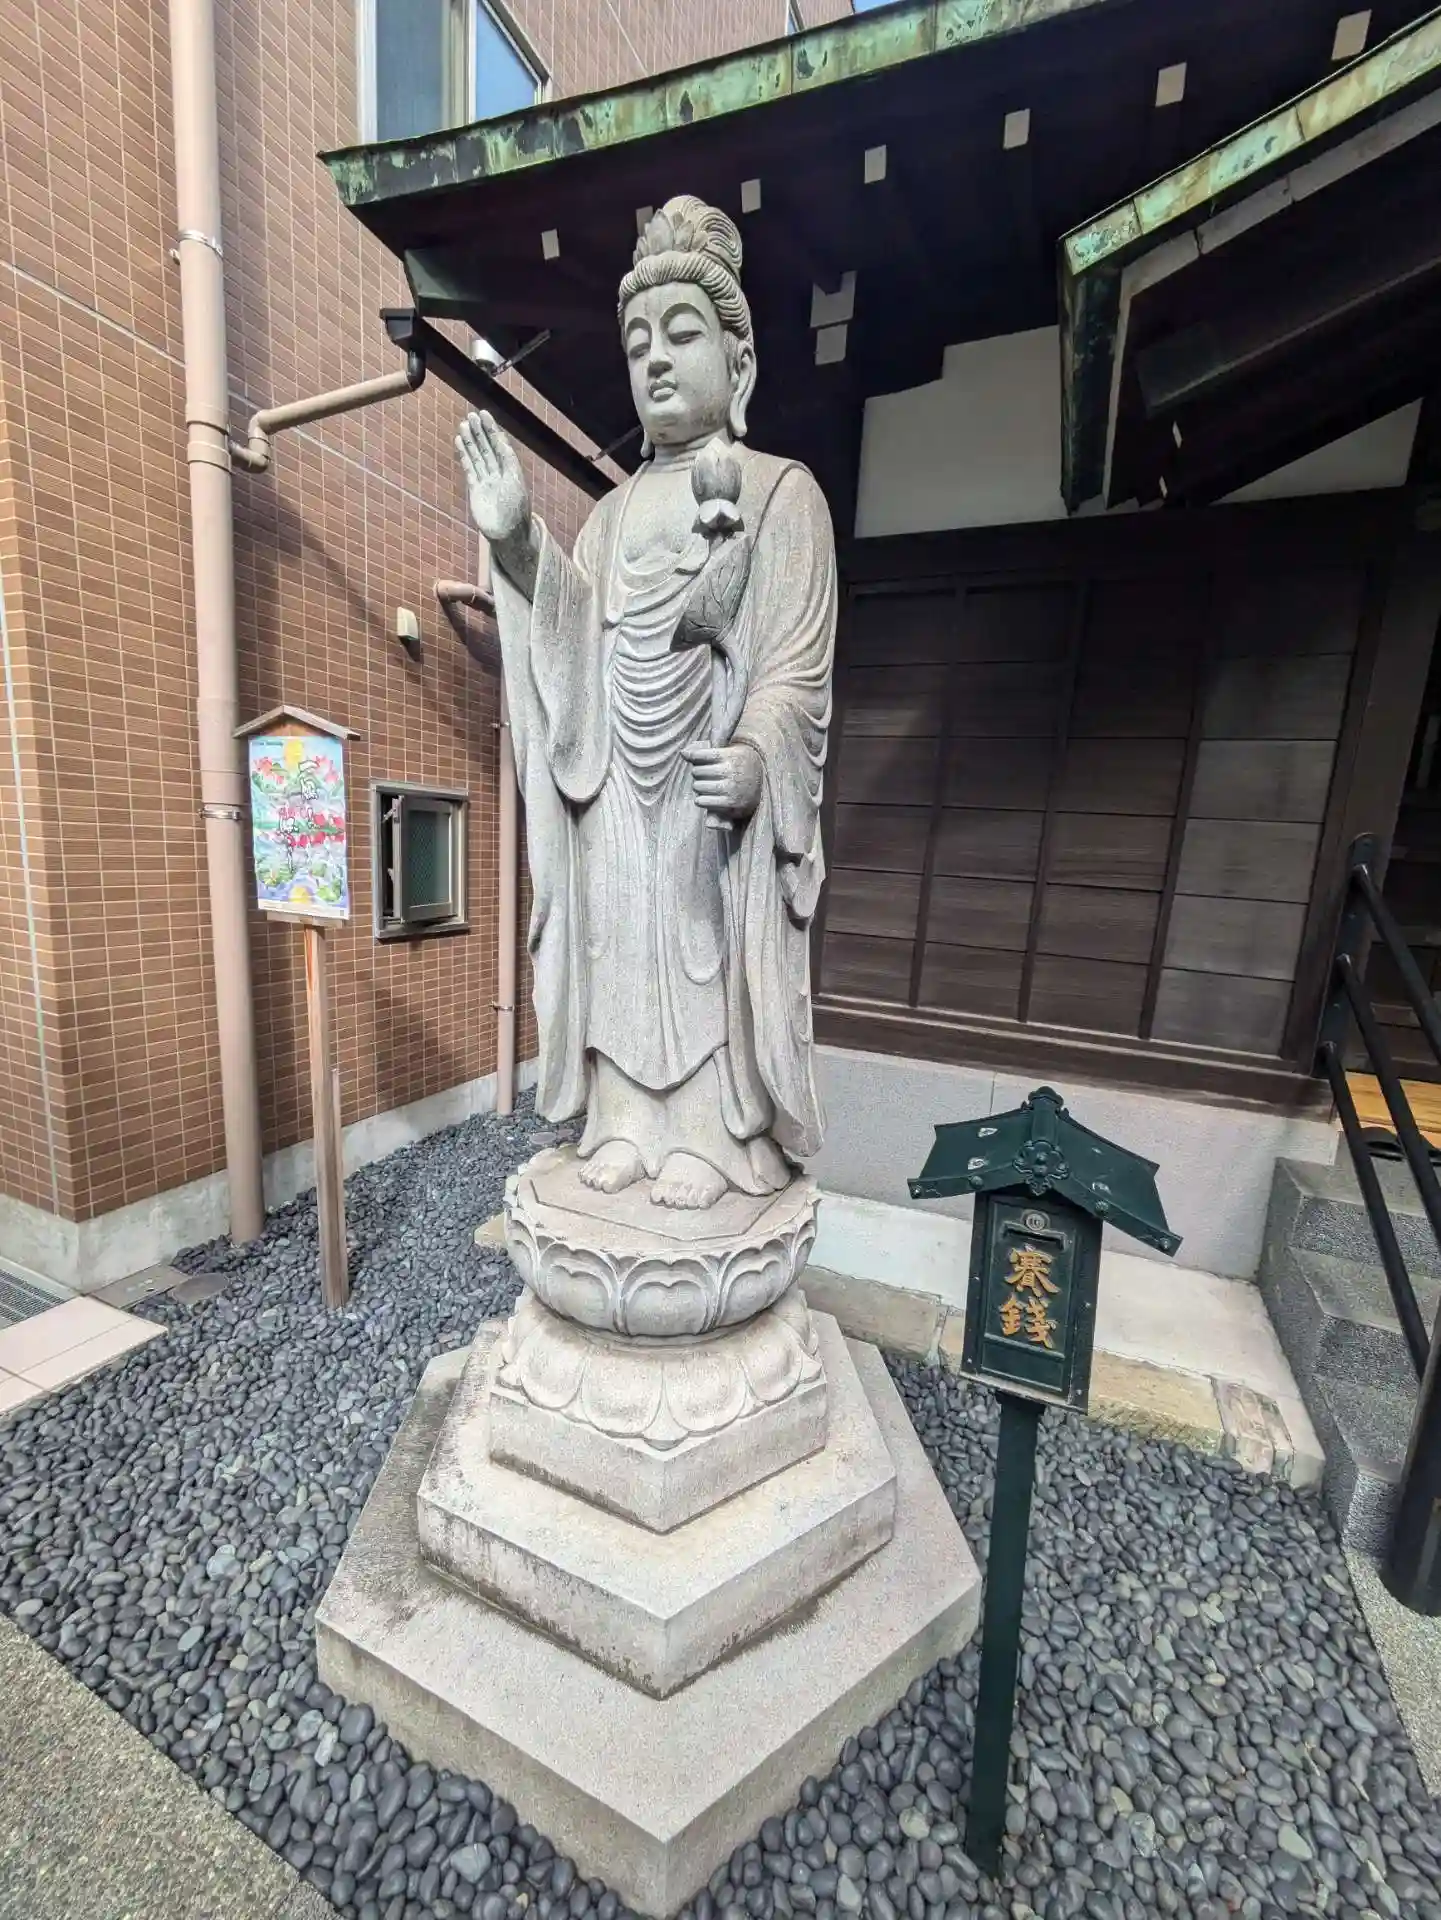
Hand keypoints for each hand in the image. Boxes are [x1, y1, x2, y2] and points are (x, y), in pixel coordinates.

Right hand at [456, 410, 532, 549]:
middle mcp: (499, 474)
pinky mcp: (475, 490)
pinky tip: (460, 443)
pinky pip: (469, 469)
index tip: (485, 415)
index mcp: (512, 471)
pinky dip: (465, 455)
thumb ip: (508, 461)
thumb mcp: (515, 481)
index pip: (501, 445)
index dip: (493, 430)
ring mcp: (487, 482)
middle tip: (471, 416)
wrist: (507, 534)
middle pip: (488, 448)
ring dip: (471, 441)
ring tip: (464, 424)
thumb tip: (502, 441)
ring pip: (478, 457)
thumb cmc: (516, 509)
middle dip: (481, 432)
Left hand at [683, 742, 762, 819]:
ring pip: (698, 786)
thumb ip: (705, 751)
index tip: (697, 759)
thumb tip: (683, 753)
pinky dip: (700, 800)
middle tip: (704, 774)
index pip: (701, 755)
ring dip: (698, 787)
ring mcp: (730, 788)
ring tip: (706, 786)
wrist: (763, 785)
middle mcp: (731, 771)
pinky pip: (703, 801)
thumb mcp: (729, 752)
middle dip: (697, 773)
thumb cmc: (740, 765)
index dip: (694, 757)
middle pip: (698, 771)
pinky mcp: (730, 803)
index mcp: (731, 756)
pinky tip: (705, 798)